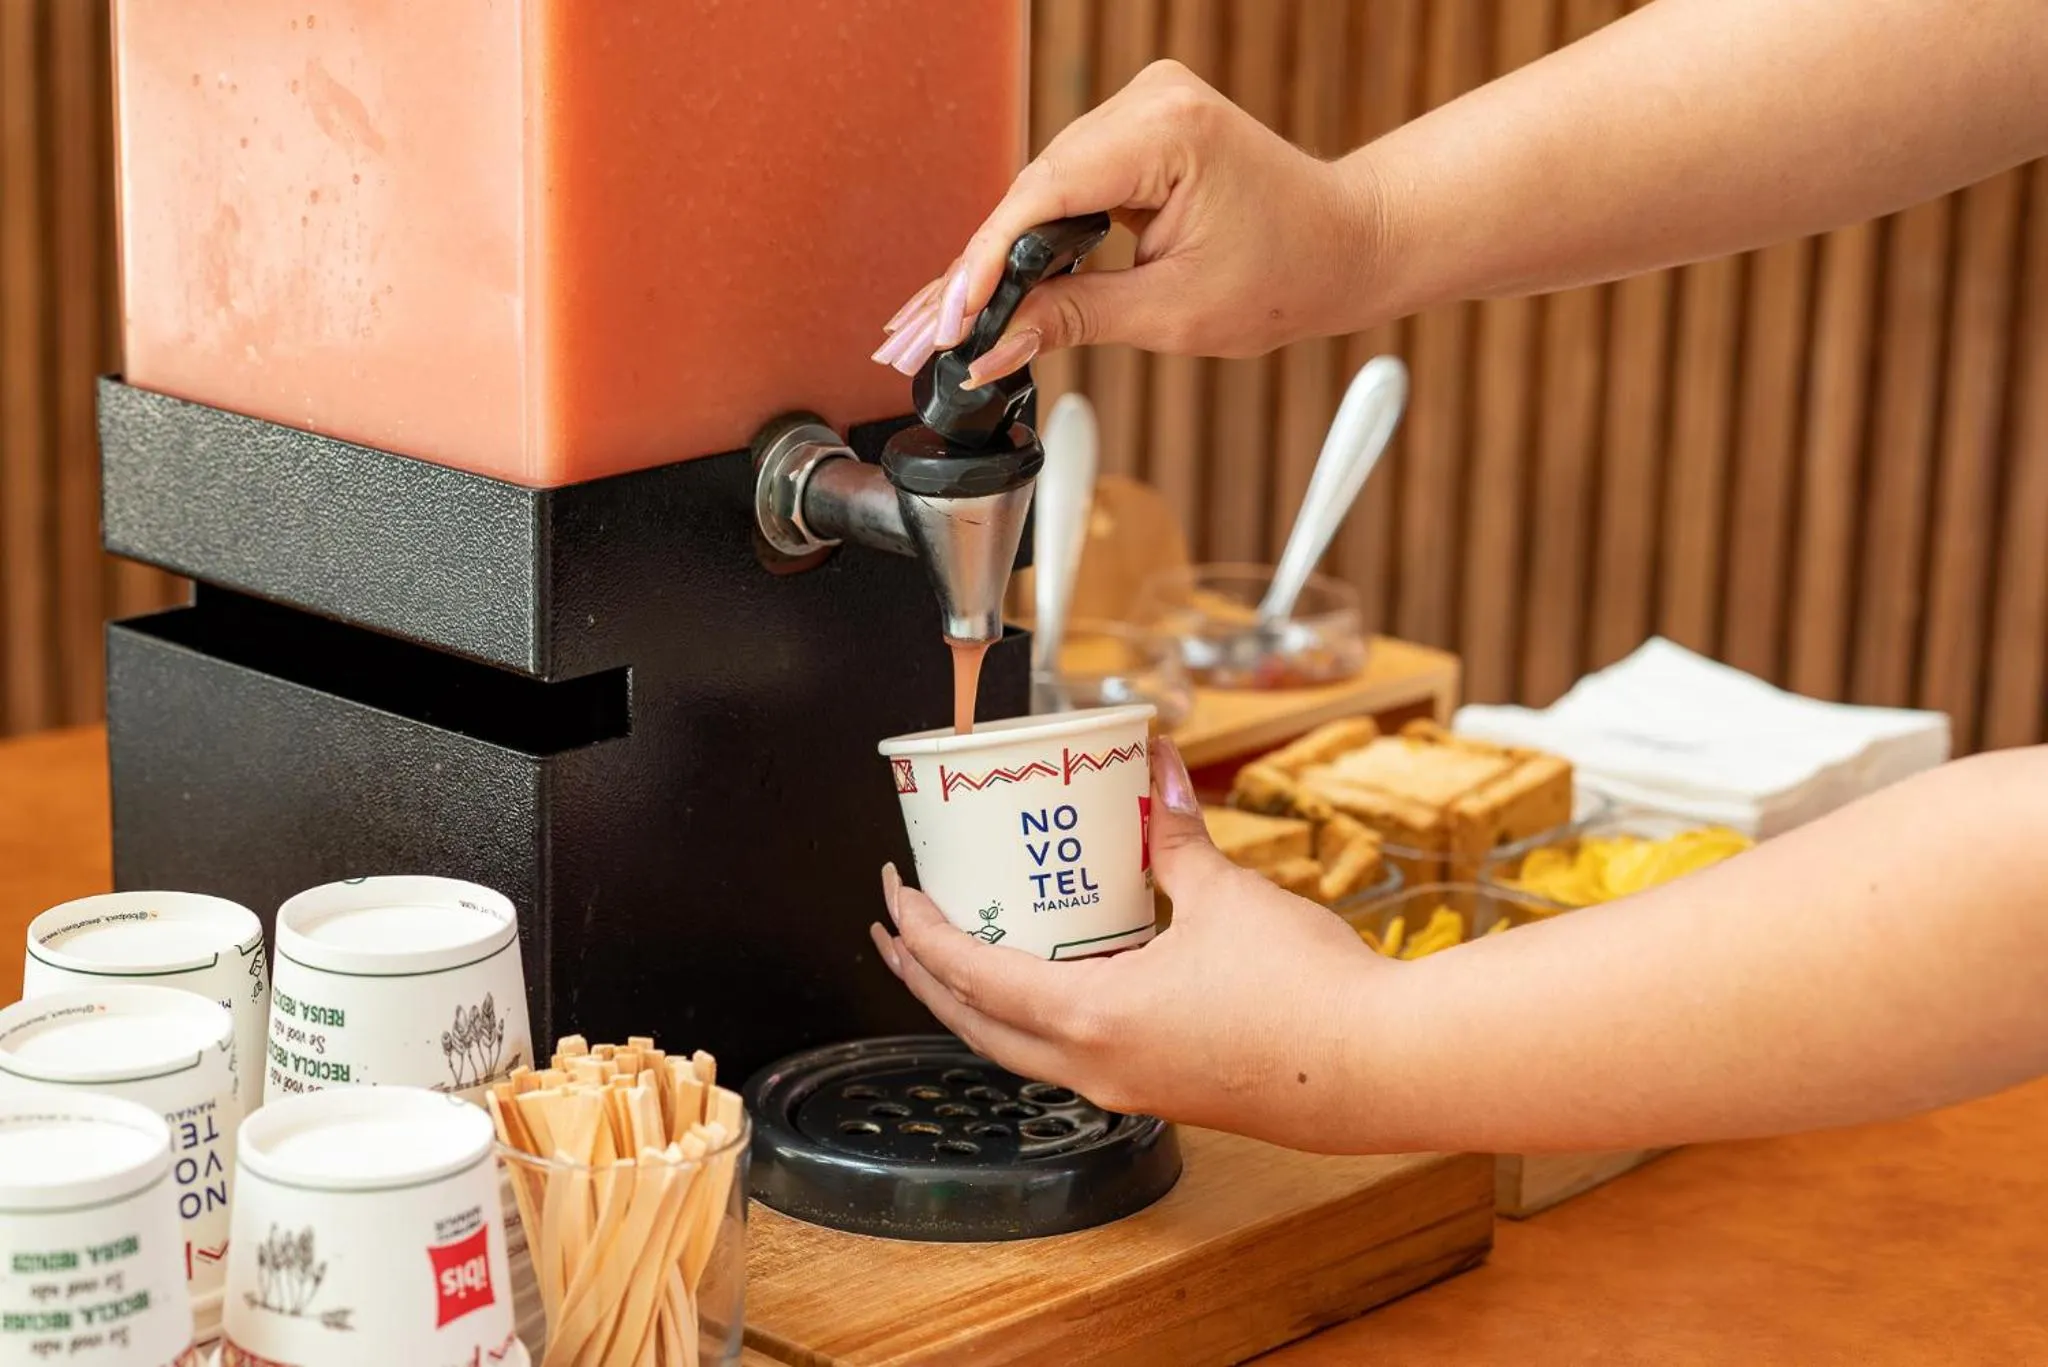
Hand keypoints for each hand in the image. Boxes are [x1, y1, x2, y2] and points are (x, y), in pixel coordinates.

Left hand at [869, 737, 1392, 1150]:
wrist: (1380, 1069)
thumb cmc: (1305, 992)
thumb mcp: (1226, 894)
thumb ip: (1175, 833)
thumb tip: (1157, 766)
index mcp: (1090, 1020)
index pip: (971, 977)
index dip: (922, 933)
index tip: (896, 894)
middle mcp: (1096, 1068)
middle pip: (976, 1028)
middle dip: (926, 977)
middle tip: (897, 929)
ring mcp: (1130, 1087)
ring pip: (1023, 1051)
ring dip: (981, 1003)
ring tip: (966, 952)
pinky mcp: (1166, 1092)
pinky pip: (1076, 1057)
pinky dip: (1043, 1018)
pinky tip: (1064, 980)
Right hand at [871, 61, 1384, 385]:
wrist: (1346, 244)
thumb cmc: (1288, 274)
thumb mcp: (1173, 314)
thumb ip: (1072, 321)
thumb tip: (991, 348)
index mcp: (1167, 132)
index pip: (1044, 195)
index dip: (985, 265)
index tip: (947, 323)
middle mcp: (1147, 101)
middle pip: (1031, 192)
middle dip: (972, 273)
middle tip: (913, 339)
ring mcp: (1139, 108)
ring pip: (1037, 191)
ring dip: (988, 260)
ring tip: (932, 324)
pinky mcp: (1133, 130)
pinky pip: (1061, 186)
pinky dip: (1025, 239)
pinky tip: (975, 285)